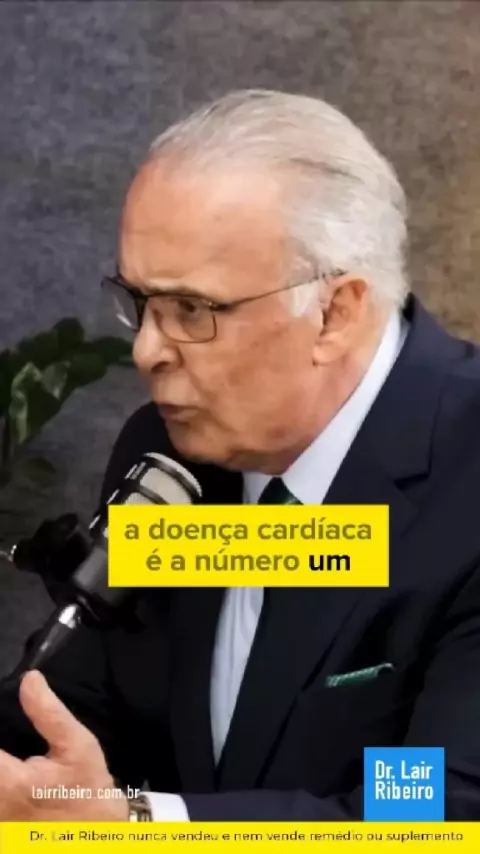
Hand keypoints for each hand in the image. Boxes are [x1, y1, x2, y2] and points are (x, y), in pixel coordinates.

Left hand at [0, 670, 128, 820]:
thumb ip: (48, 712)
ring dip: (3, 766)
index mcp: (7, 782)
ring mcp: (0, 820)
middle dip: (4, 748)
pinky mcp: (3, 828)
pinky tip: (13, 769)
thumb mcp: (77, 745)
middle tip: (13, 738)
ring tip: (14, 754)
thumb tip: (29, 679)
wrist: (98, 835)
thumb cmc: (88, 789)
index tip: (4, 718)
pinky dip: (4, 778)